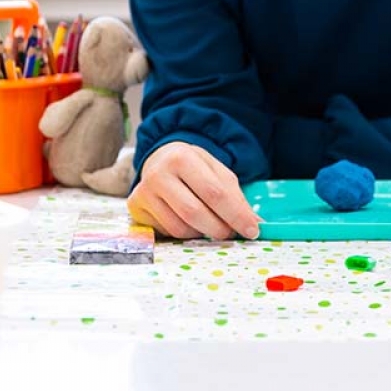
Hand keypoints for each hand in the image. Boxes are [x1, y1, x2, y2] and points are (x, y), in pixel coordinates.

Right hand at [127, 141, 260, 239]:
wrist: (161, 159)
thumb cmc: (194, 167)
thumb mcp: (217, 173)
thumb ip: (235, 197)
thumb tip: (253, 225)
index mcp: (182, 157)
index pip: (214, 193)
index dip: (235, 215)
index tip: (252, 230)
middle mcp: (158, 174)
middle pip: (194, 213)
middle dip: (219, 229)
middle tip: (231, 233)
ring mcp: (144, 192)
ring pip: (180, 228)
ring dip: (202, 233)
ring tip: (209, 224)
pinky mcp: (136, 208)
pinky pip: (167, 232)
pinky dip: (185, 232)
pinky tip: (188, 221)